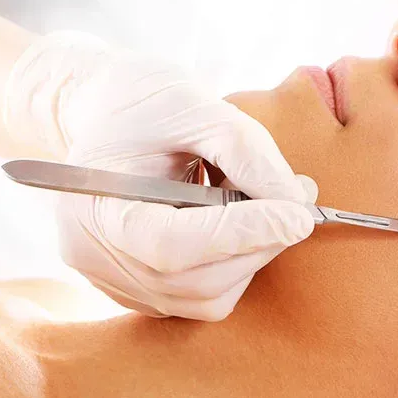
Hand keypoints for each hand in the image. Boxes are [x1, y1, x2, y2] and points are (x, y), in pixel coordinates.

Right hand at [4, 32, 315, 320]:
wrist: (107, 113)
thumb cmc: (145, 102)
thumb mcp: (198, 106)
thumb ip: (249, 154)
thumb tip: (298, 204)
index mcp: (96, 206)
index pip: (174, 244)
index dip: (243, 233)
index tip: (301, 216)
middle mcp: (98, 258)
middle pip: (198, 280)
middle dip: (261, 241)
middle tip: (297, 198)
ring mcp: (119, 282)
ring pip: (210, 296)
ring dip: (253, 251)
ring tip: (253, 197)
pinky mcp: (144, 291)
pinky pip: (207, 296)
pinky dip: (238, 261)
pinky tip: (234, 219)